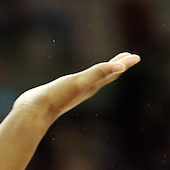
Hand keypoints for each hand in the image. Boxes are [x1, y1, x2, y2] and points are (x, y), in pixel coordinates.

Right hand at [12, 52, 140, 123]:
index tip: (135, 57)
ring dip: (103, 72)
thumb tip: (121, 69)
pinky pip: (78, 83)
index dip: (123, 64)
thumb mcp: (80, 82)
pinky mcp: (62, 92)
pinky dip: (84, 78)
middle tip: (129, 57)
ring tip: (109, 66)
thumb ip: (100, 73)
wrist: (34, 112)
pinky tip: (80, 79)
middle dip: (118, 66)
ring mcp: (74, 92)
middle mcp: (85, 89)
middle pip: (106, 76)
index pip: (112, 73)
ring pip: (93, 80)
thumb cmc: (56, 96)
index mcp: (91, 86)